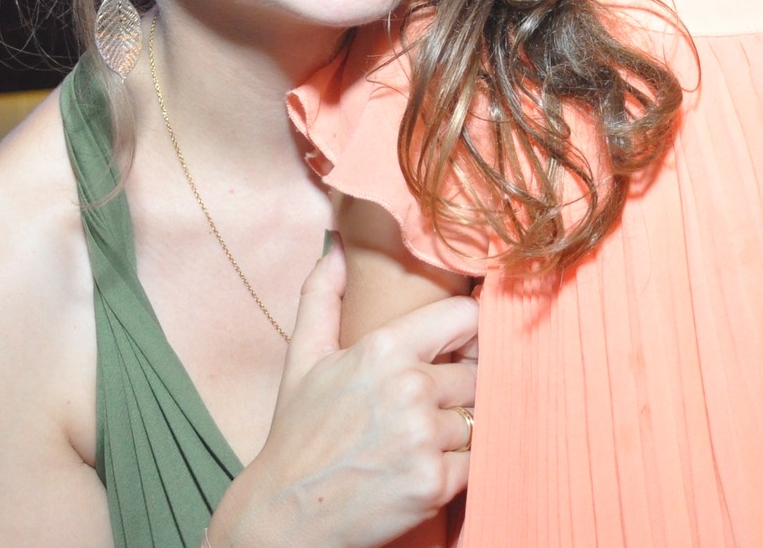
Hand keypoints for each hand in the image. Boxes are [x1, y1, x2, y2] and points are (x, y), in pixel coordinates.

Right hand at [213, 245, 477, 547]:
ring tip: (417, 444)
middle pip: (477, 374)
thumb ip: (321, 295)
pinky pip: (476, 462)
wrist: (284, 515)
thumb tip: (336, 246)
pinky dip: (458, 469)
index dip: (463, 337)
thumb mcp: (303, 358)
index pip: (467, 319)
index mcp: (384, 349)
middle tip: (423, 413)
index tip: (452, 354)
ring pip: (478, 419)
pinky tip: (420, 471)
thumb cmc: (297, 435)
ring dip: (457, 433)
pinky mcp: (434, 483)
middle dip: (458, 393)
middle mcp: (409, 388)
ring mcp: (423, 437)